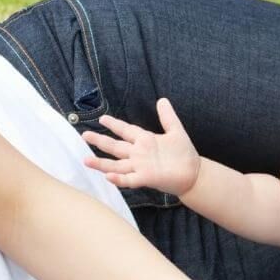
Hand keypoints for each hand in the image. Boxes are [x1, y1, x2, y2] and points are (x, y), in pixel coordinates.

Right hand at [81, 98, 201, 195]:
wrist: (194, 174)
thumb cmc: (184, 154)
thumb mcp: (176, 131)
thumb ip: (167, 116)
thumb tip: (162, 99)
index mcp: (145, 141)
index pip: (126, 130)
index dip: (115, 125)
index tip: (102, 118)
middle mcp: (138, 154)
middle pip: (115, 147)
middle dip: (100, 141)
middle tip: (84, 135)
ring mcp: (140, 167)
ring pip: (116, 165)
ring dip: (101, 163)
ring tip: (86, 160)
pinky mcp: (146, 179)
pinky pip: (129, 179)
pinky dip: (119, 179)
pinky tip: (108, 177)